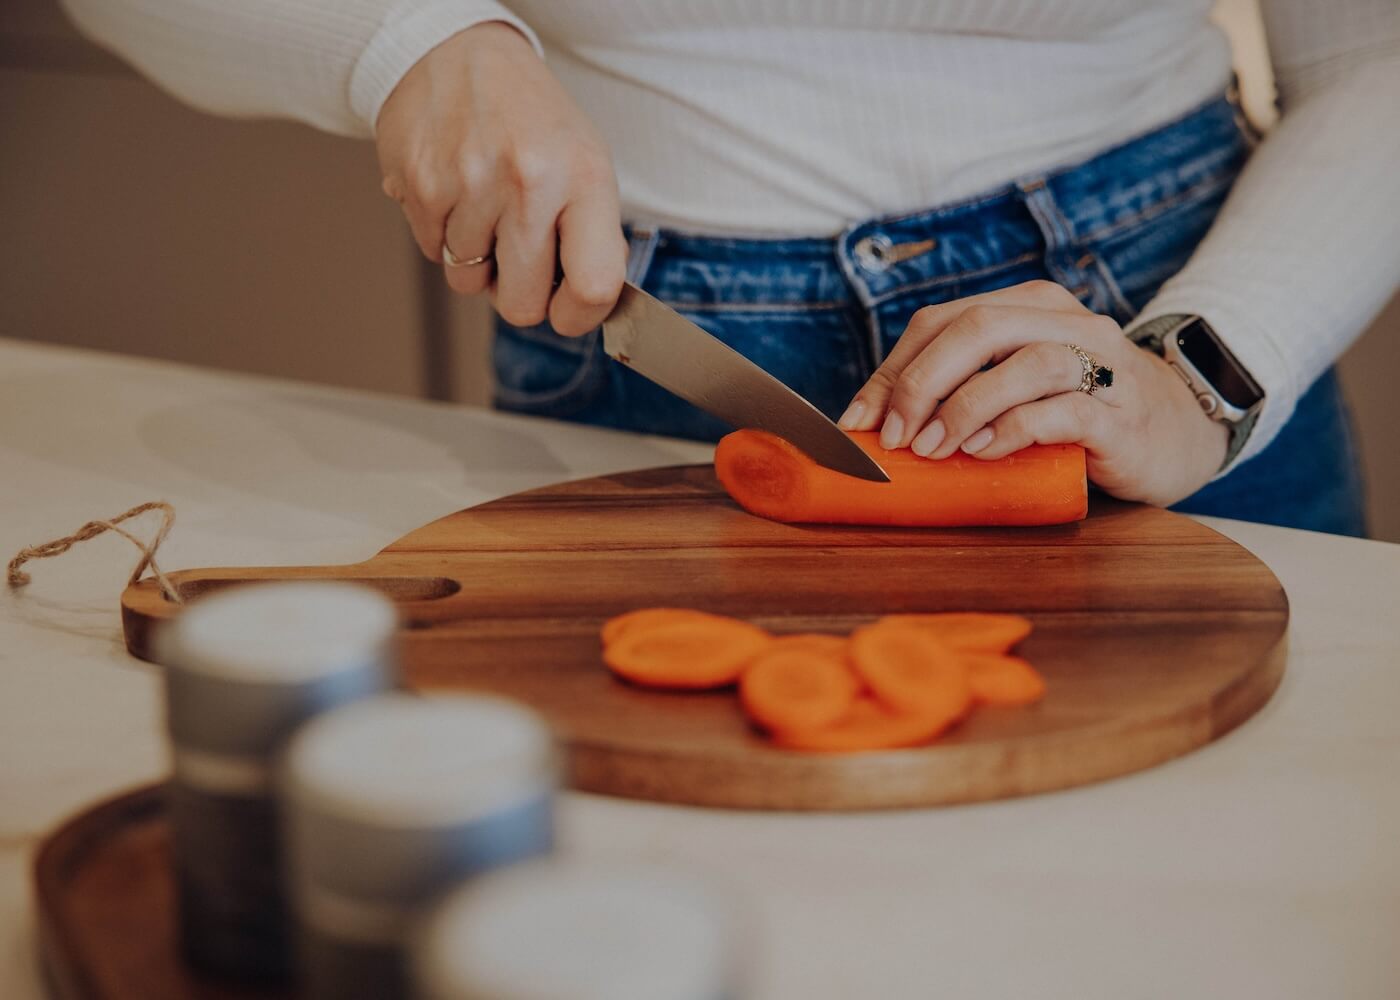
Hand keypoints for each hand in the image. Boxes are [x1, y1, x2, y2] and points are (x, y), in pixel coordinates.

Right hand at [376, 22, 627, 335]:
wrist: (455, 53)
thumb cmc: (530, 119)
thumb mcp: (584, 163)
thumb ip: (592, 236)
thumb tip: (588, 304)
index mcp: (585, 178)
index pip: (594, 286)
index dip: (579, 317)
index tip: (568, 311)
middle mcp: (530, 182)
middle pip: (522, 304)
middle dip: (519, 294)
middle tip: (519, 258)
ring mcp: (472, 184)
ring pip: (469, 283)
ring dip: (477, 259)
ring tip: (486, 207)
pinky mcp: (422, 186)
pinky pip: (434, 253)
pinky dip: (444, 235)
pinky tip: (456, 193)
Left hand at [838, 281, 1228, 505]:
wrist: (1181, 434)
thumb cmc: (1078, 414)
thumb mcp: (1014, 391)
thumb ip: (959, 391)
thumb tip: (872, 425)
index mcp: (1028, 306)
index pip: (942, 320)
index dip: (893, 369)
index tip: (859, 422)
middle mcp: (1064, 323)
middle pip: (977, 327)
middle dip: (920, 382)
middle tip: (892, 436)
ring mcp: (1100, 365)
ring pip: (1024, 362)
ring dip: (965, 406)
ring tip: (932, 449)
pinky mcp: (1123, 415)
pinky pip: (1065, 411)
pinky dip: (1015, 429)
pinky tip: (985, 452)